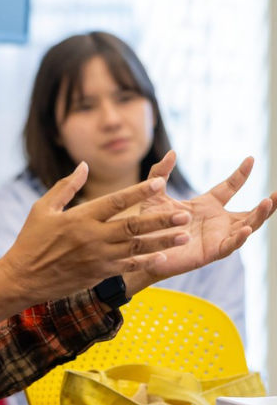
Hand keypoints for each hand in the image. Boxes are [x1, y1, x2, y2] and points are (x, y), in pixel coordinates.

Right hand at [0, 162, 191, 331]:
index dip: (138, 192)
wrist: (23, 278)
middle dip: (161, 220)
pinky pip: (127, 265)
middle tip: (184, 215)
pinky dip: (146, 261)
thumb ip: (66, 187)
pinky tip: (163, 257)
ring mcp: (97, 257)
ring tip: (183, 236)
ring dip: (162, 241)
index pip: (115, 201)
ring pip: (136, 247)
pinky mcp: (98, 273)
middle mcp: (92, 237)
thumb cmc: (30, 240)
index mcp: (79, 218)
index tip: (159, 183)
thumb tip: (83, 166)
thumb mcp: (43, 209)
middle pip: (133, 226)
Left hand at [123, 152, 276, 292]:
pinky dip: (239, 238)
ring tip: (268, 202)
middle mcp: (216, 221)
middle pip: (250, 212)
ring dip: (259, 216)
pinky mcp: (210, 252)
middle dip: (268, 203)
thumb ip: (160, 173)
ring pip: (246, 227)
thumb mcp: (154, 195)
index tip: (251, 159)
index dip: (241, 174)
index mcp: (207, 206)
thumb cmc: (148, 225)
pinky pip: (230, 246)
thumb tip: (171, 152)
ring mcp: (216, 237)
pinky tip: (247, 229)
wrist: (139, 251)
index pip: (230, 187)